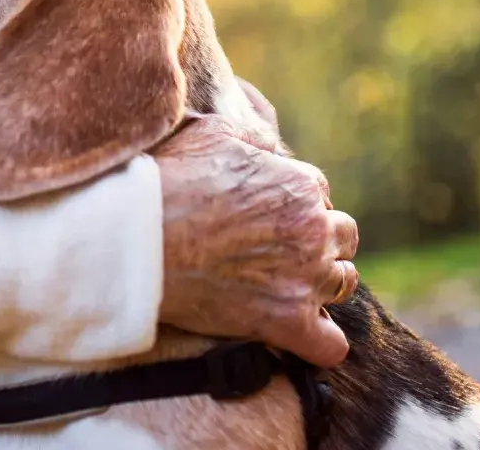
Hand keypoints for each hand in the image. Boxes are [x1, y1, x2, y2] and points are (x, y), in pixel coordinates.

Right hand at [154, 115, 359, 366]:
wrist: (136, 238)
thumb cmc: (168, 181)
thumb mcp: (212, 133)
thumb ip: (252, 136)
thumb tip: (267, 143)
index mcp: (299, 185)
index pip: (318, 194)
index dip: (291, 204)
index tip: (264, 216)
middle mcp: (313, 231)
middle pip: (343, 236)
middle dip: (318, 240)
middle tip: (278, 249)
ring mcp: (304, 279)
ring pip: (343, 284)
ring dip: (322, 284)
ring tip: (286, 286)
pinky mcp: (286, 322)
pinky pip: (330, 345)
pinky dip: (320, 342)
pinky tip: (298, 333)